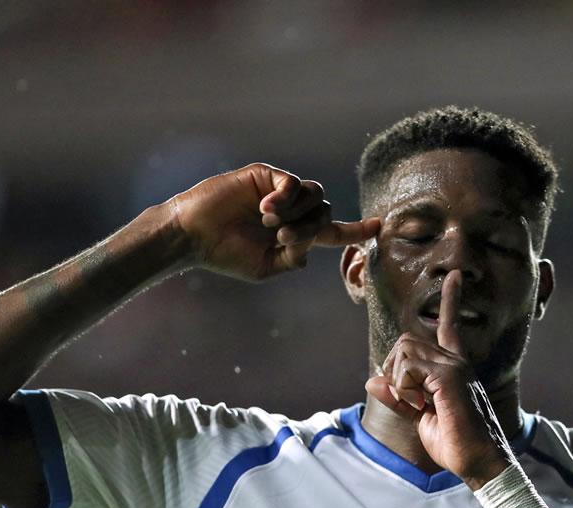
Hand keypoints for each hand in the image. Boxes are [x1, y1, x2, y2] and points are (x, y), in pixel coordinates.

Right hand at [167, 163, 379, 281]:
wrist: (194, 235)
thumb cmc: (225, 254)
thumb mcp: (264, 268)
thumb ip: (292, 259)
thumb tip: (310, 249)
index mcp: (294, 233)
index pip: (333, 230)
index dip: (356, 229)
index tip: (378, 226)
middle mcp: (291, 210)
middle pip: (326, 213)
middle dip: (311, 229)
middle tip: (283, 239)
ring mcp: (279, 192)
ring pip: (316, 196)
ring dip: (299, 214)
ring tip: (272, 225)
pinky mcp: (265, 175)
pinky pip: (293, 183)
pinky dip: (285, 198)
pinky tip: (266, 210)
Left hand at [364, 271, 514, 487]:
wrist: (480, 464)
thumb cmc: (455, 444)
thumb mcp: (419, 419)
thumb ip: (398, 397)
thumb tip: (372, 378)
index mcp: (454, 367)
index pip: (449, 325)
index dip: (451, 300)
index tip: (455, 277)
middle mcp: (457, 361)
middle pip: (407, 342)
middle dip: (393, 369)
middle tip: (406, 399)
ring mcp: (455, 367)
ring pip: (405, 352)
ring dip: (399, 381)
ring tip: (417, 405)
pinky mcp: (449, 378)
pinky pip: (409, 369)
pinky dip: (404, 389)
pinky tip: (420, 405)